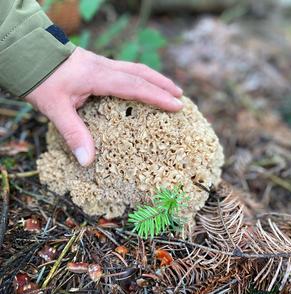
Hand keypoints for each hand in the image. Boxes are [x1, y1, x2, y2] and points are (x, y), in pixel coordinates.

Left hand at [26, 47, 182, 165]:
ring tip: (169, 89)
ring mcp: (102, 64)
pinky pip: (126, 70)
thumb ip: (73, 133)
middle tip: (180, 96)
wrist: (30, 55)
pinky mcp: (98, 65)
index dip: (157, 96)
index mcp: (98, 77)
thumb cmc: (41, 79)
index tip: (177, 105)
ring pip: (136, 68)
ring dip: (154, 79)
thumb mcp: (55, 108)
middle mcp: (104, 67)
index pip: (135, 86)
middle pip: (141, 73)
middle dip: (163, 85)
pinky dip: (141, 78)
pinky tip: (142, 86)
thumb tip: (88, 162)